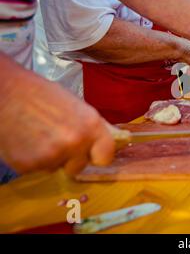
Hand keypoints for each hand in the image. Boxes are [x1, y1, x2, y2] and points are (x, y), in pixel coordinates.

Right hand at [0, 55, 114, 175]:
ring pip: (56, 168)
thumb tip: (105, 142)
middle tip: (57, 139)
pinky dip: (31, 158)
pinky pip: (36, 169)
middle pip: (80, 166)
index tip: (91, 154)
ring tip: (38, 135)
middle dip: (71, 158)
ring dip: (50, 157)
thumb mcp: (76, 106)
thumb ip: (91, 127)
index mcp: (91, 126)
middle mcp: (75, 143)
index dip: (98, 155)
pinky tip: (25, 140)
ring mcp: (51, 156)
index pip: (106, 156)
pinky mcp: (28, 165)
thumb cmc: (42, 95)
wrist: (6, 93)